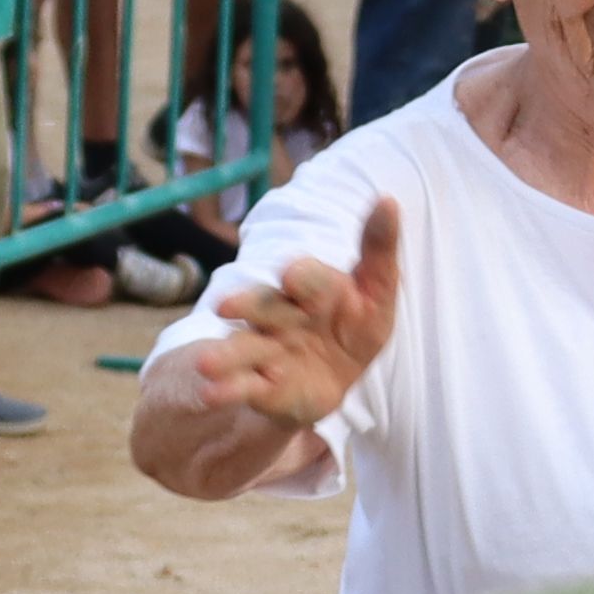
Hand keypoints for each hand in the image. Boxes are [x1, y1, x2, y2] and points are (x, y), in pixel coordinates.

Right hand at [179, 199, 397, 430]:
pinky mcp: (262, 386)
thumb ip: (378, 249)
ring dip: (225, 356)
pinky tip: (211, 393)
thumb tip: (388, 200)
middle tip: (225, 306)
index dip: (302, 278)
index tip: (291, 276)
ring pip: (245, 348)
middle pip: (264, 308)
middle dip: (247, 306)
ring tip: (205, 364)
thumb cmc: (355, 325)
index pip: (305, 278)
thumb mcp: (377, 291)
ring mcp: (268, 350)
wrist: (337, 375)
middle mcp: (282, 316)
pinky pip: (243, 386)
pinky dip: (227, 389)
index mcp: (311, 289)